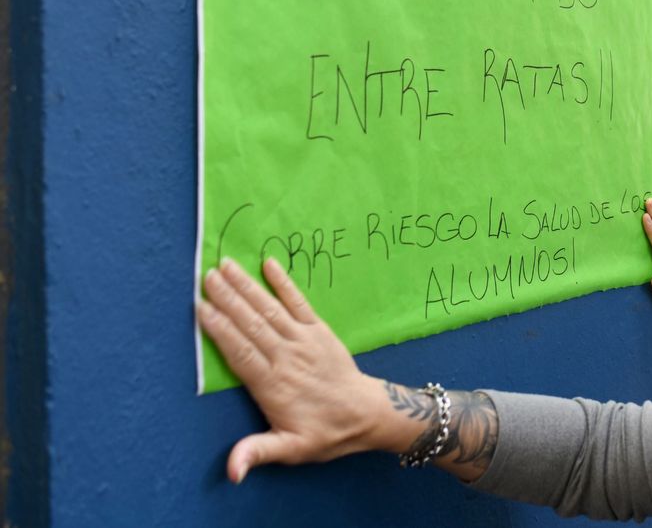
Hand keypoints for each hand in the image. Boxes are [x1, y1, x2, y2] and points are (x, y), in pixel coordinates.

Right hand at [197, 257, 388, 482]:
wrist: (366, 414)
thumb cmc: (323, 433)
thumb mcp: (291, 450)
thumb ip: (259, 452)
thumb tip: (232, 470)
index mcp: (273, 384)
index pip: (241, 352)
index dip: (220, 330)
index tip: (201, 308)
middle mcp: (286, 357)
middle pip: (252, 324)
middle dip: (228, 299)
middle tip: (205, 275)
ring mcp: (304, 340)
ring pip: (271, 310)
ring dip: (248, 287)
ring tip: (226, 266)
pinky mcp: (320, 331)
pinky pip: (299, 303)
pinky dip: (284, 283)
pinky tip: (269, 264)